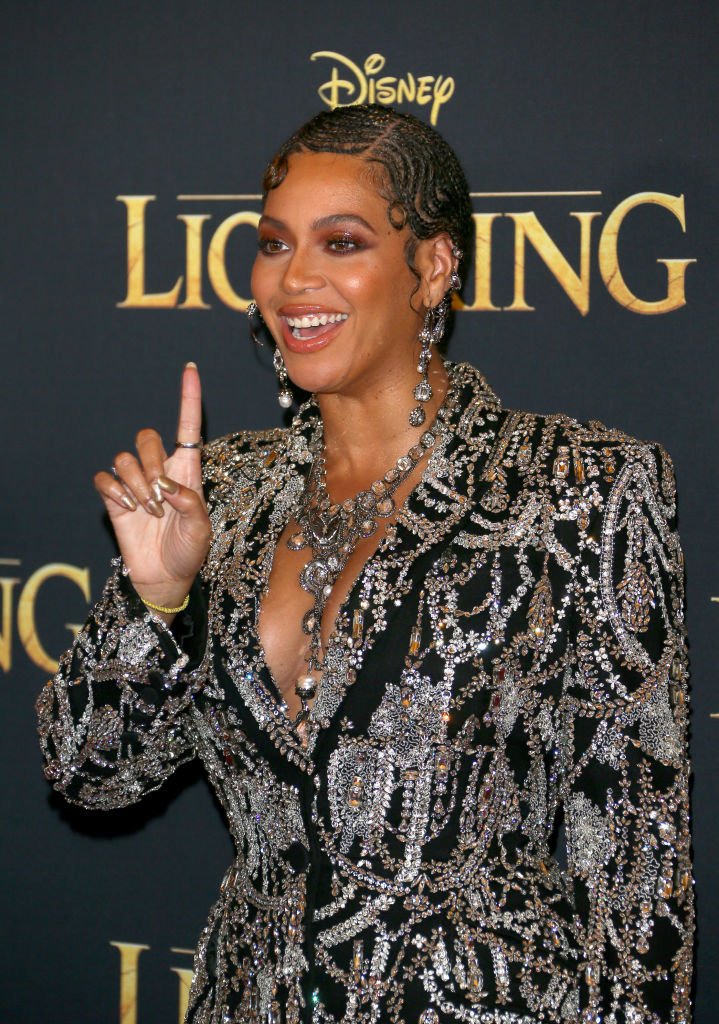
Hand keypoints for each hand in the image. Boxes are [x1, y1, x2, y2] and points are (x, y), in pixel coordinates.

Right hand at [93, 362, 210, 614]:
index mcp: (187, 470)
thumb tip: (170, 487)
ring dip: (136, 484)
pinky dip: (114, 491)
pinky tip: (127, 509)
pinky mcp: (115, 497)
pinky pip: (105, 478)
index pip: (187, 426)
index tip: (190, 369)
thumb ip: (191, 504)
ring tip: (148, 510)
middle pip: (147, 437)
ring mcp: (136, 483)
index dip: (189, 398)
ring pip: (124, 458)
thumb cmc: (189, 551)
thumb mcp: (201, 530)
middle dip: (151, 464)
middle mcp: (160, 470)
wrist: (165, 575)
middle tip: (160, 497)